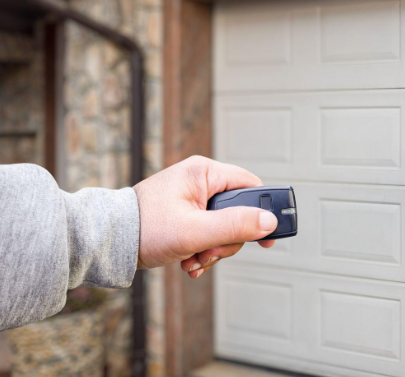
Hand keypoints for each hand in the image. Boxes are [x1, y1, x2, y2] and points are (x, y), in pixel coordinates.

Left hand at [133, 156, 276, 277]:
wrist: (108, 242)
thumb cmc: (143, 228)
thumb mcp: (195, 230)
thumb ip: (235, 225)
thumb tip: (269, 222)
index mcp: (204, 172)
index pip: (251, 186)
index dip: (263, 212)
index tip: (267, 237)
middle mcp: (200, 181)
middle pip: (238, 213)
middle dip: (227, 240)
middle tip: (209, 252)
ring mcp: (193, 198)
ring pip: (224, 228)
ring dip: (214, 250)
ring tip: (194, 259)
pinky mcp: (186, 214)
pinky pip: (209, 233)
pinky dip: (203, 251)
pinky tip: (189, 260)